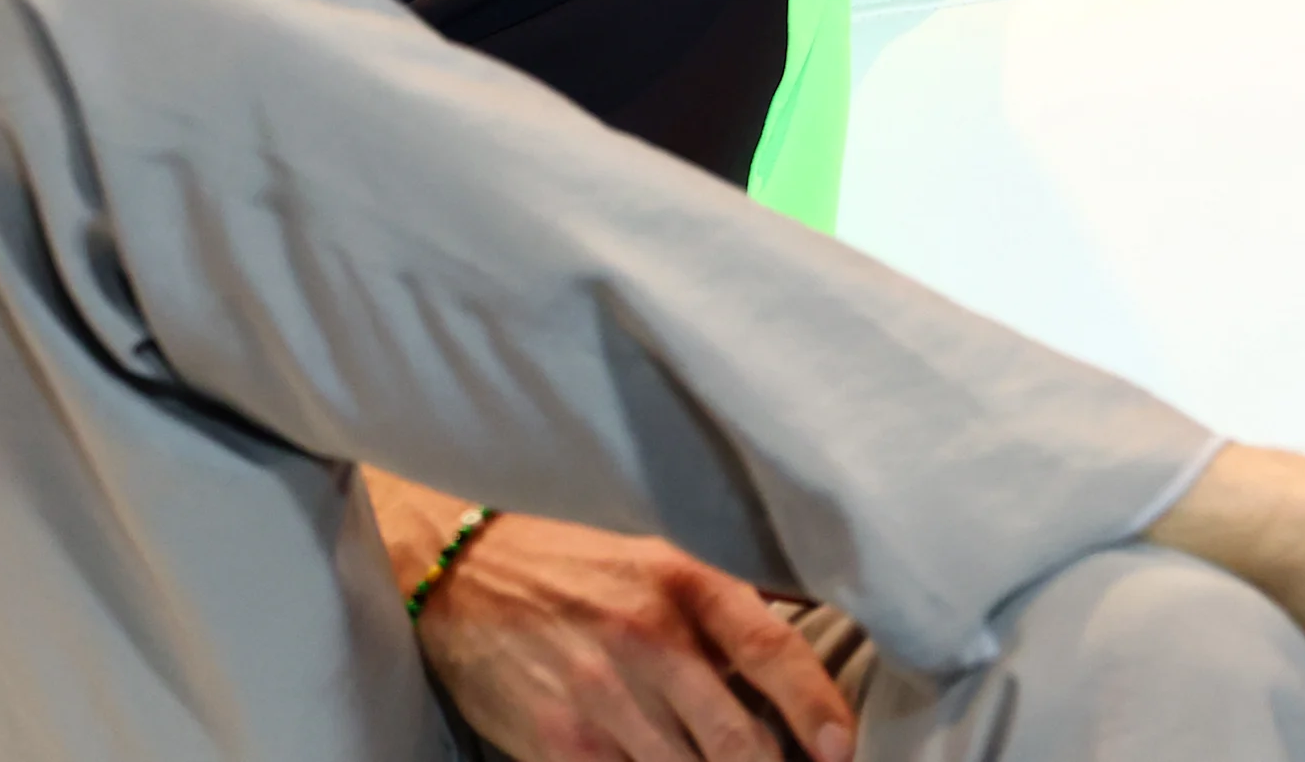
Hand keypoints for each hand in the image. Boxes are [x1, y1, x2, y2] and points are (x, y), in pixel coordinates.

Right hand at [411, 509, 854, 761]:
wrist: (462, 575)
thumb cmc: (575, 568)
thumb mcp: (658, 562)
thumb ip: (726, 611)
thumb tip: (803, 656)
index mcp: (683, 583)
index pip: (771, 651)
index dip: (818, 709)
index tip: (842, 750)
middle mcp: (647, 639)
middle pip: (740, 742)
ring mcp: (602, 698)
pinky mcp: (560, 745)